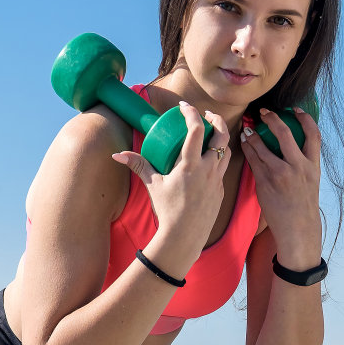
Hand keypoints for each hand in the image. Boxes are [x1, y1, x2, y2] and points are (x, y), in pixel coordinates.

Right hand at [112, 101, 230, 273]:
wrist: (184, 237)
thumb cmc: (167, 211)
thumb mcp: (152, 185)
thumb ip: (138, 166)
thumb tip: (116, 155)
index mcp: (191, 165)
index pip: (197, 130)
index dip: (191, 113)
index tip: (184, 107)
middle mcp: (208, 170)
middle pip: (221, 136)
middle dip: (216, 120)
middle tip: (207, 115)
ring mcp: (217, 180)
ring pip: (227, 151)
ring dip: (221, 139)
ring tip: (212, 133)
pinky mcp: (220, 191)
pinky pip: (223, 169)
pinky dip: (218, 159)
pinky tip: (209, 160)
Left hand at [240, 106, 322, 268]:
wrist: (297, 229)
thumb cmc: (303, 206)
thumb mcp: (311, 181)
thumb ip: (303, 163)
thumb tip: (291, 147)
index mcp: (312, 165)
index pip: (313, 134)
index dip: (304, 118)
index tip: (295, 110)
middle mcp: (297, 167)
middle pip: (284, 133)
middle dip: (272, 118)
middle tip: (263, 112)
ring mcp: (280, 174)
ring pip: (263, 146)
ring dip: (253, 135)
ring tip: (247, 129)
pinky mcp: (265, 183)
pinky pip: (253, 161)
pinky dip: (247, 150)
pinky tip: (243, 144)